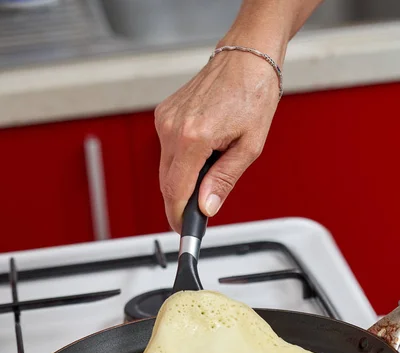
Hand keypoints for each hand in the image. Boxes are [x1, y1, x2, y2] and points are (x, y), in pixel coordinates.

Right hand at [155, 49, 281, 231]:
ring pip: (165, 168)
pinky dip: (180, 159)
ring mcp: (165, 119)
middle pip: (166, 183)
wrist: (247, 58)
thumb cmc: (253, 94)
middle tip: (198, 212)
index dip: (178, 216)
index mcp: (194, 137)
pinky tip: (201, 150)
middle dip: (180, 202)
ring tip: (209, 170)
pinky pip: (167, 149)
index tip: (183, 230)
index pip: (176, 191)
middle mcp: (173, 127)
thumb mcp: (249, 147)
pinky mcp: (164, 114)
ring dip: (182, 179)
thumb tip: (207, 207)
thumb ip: (223, 180)